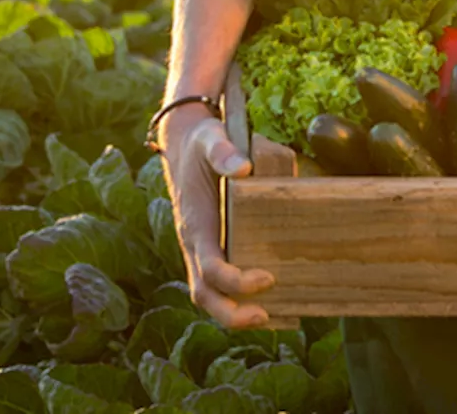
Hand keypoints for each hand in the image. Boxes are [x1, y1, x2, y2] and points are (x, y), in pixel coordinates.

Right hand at [157, 109, 275, 328]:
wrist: (185, 142)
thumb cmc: (202, 142)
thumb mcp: (211, 138)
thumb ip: (223, 151)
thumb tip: (243, 168)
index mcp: (196, 223)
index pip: (209, 267)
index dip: (235, 282)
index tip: (267, 277)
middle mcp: (195, 243)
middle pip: (204, 294)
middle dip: (231, 314)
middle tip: (266, 318)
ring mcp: (201, 249)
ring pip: (210, 294)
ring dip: (235, 314)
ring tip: (272, 318)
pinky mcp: (212, 247)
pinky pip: (220, 283)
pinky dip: (239, 299)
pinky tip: (271, 301)